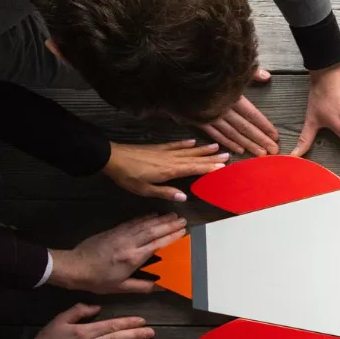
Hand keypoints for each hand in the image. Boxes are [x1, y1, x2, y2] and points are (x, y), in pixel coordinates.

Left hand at [50, 214, 186, 293]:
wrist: (74, 267)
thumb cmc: (97, 280)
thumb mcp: (120, 287)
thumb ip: (143, 286)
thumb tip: (162, 287)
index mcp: (132, 258)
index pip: (157, 244)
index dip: (171, 237)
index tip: (183, 232)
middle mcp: (129, 243)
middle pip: (153, 231)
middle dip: (169, 224)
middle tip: (183, 220)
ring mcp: (121, 235)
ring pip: (144, 224)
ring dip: (160, 219)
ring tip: (173, 215)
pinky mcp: (113, 231)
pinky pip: (132, 222)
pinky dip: (144, 218)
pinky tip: (152, 215)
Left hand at [104, 139, 227, 201]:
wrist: (112, 158)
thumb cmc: (127, 176)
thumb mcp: (144, 190)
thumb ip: (165, 192)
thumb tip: (185, 196)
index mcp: (169, 171)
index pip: (194, 169)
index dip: (209, 168)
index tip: (223, 166)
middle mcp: (170, 160)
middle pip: (195, 158)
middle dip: (211, 157)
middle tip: (227, 155)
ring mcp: (164, 152)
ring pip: (188, 151)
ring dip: (203, 149)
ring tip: (216, 146)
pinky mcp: (158, 148)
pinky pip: (175, 145)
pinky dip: (185, 143)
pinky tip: (193, 142)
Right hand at [200, 67, 279, 155]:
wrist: (172, 74)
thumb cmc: (202, 69)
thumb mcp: (228, 67)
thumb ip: (249, 72)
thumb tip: (267, 76)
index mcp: (231, 95)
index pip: (252, 114)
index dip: (265, 125)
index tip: (275, 136)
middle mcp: (222, 108)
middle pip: (245, 127)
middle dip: (260, 139)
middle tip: (273, 151)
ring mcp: (209, 116)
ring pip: (232, 134)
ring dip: (247, 144)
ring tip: (260, 154)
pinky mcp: (198, 120)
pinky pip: (216, 135)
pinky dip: (228, 143)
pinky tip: (238, 150)